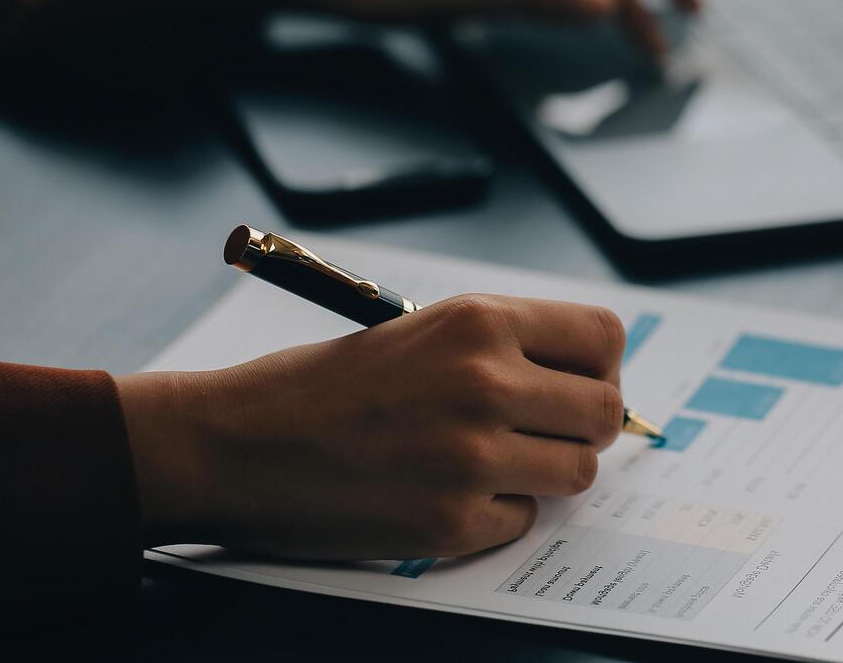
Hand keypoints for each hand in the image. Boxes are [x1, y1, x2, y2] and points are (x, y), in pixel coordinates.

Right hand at [115, 294, 625, 559]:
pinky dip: (496, 513)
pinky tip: (446, 493)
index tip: (575, 384)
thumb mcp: (422, 331)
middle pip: (604, 412)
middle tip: (541, 432)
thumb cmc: (324, 384)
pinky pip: (522, 520)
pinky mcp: (451, 521)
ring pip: (576, 471)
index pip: (604, 339)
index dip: (598, 366)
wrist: (237, 444)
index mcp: (480, 322)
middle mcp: (485, 382)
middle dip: (582, 426)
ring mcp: (471, 456)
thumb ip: (505, 347)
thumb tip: (587, 379)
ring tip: (490, 461)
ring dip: (545, 472)